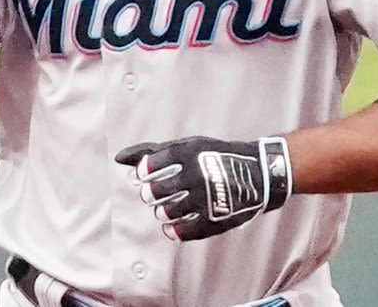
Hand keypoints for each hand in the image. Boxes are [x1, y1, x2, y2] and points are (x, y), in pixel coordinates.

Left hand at [115, 135, 291, 240]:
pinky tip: (173, 226)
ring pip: (167, 212)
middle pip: (155, 191)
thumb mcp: (188, 145)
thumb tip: (119, 158)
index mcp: (188, 153)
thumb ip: (153, 151)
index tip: (147, 176)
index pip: (150, 166)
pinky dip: (174, 231)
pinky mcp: (215, 219)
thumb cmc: (215, 155)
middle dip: (150, 194)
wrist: (258, 172)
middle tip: (155, 194)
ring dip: (161, 212)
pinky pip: (185, 231)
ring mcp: (206, 198)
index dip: (144, 173)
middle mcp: (196, 175)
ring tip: (166, 208)